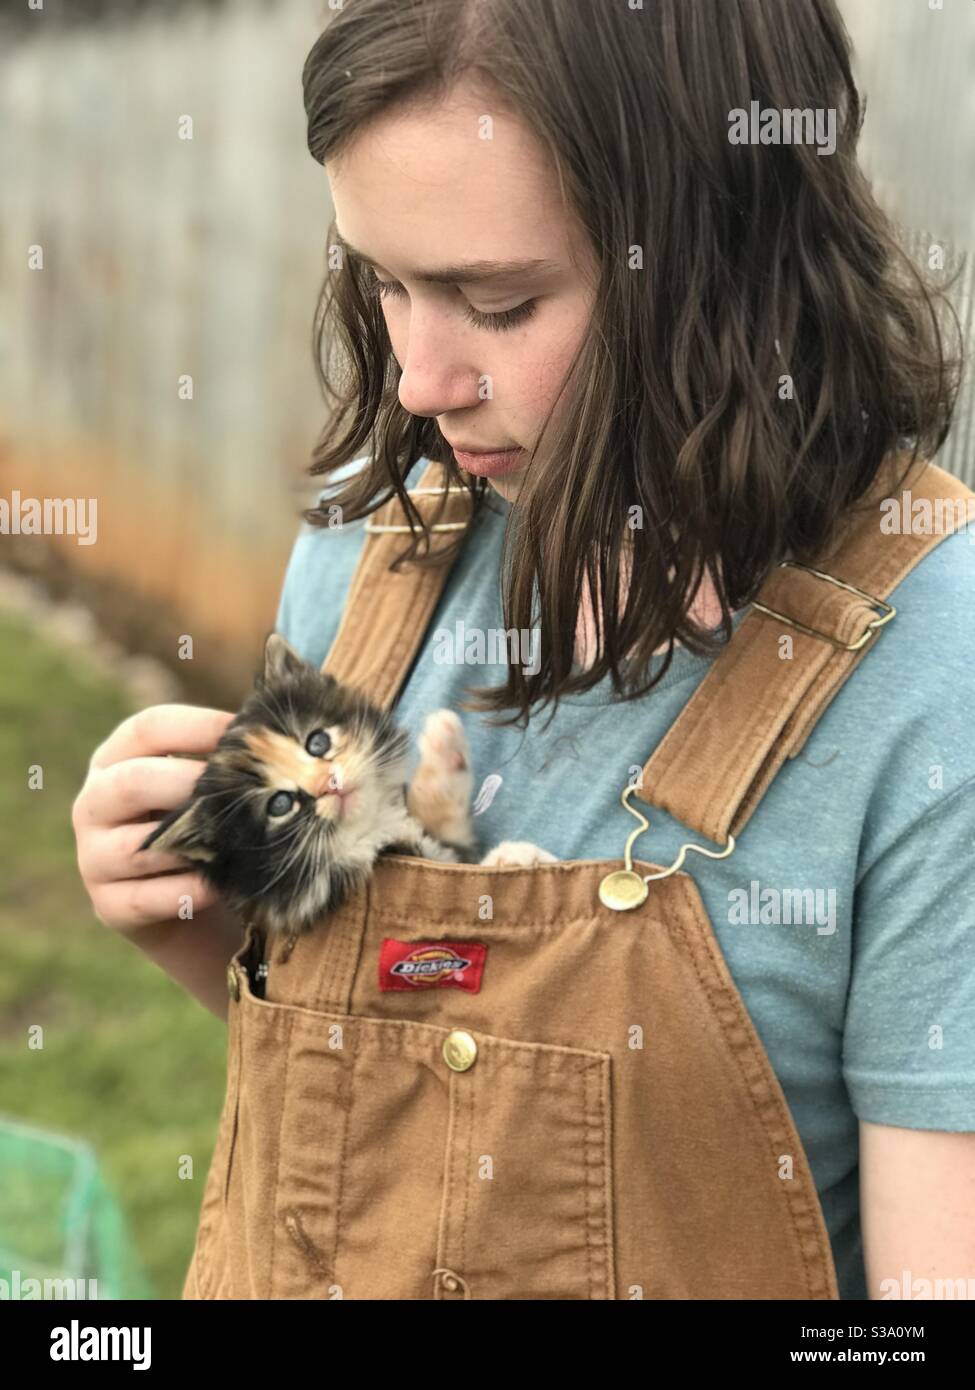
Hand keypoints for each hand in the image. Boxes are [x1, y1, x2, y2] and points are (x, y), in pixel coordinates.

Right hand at [72, 704, 235, 934]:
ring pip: (140, 847)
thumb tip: (275, 743)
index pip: (147, 729)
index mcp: (114, 760)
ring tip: (240, 841)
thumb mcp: (201, 791)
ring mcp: (93, 858)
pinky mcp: (108, 906)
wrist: (187, 910)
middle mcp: (93, 805)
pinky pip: (148, 898)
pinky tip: (222, 886)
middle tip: (243, 790)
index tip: (248, 734)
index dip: (198, 726)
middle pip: (132, 782)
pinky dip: (190, 891)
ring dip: (194, 845)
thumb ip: (222, 765)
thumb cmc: (201, 831)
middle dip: (191, 783)